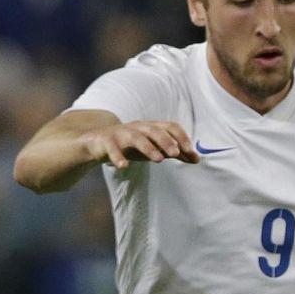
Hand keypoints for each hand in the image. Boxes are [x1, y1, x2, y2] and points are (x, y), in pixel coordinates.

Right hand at [84, 120, 198, 170]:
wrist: (97, 141)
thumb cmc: (132, 145)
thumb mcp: (154, 148)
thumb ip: (174, 153)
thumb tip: (197, 159)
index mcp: (151, 127)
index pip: (170, 127)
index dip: (181, 137)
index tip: (191, 152)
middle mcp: (138, 127)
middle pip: (154, 130)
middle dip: (166, 141)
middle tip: (175, 154)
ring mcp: (121, 133)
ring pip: (136, 137)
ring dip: (148, 147)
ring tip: (158, 159)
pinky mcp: (106, 141)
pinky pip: (112, 148)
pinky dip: (118, 157)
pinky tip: (123, 166)